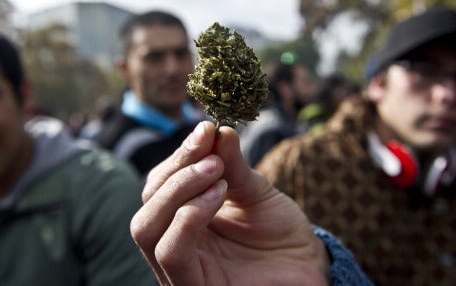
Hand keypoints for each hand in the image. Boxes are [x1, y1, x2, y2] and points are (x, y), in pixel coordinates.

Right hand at [131, 121, 328, 284]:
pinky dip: (189, 217)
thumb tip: (216, 129)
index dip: (179, 157)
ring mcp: (180, 269)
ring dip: (179, 191)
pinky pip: (171, 253)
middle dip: (176, 172)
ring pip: (147, 228)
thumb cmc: (279, 231)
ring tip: (217, 173)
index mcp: (182, 218)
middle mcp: (175, 243)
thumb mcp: (255, 191)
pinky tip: (218, 195)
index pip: (160, 186)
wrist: (308, 266)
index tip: (205, 131)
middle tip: (212, 156)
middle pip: (147, 205)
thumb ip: (233, 165)